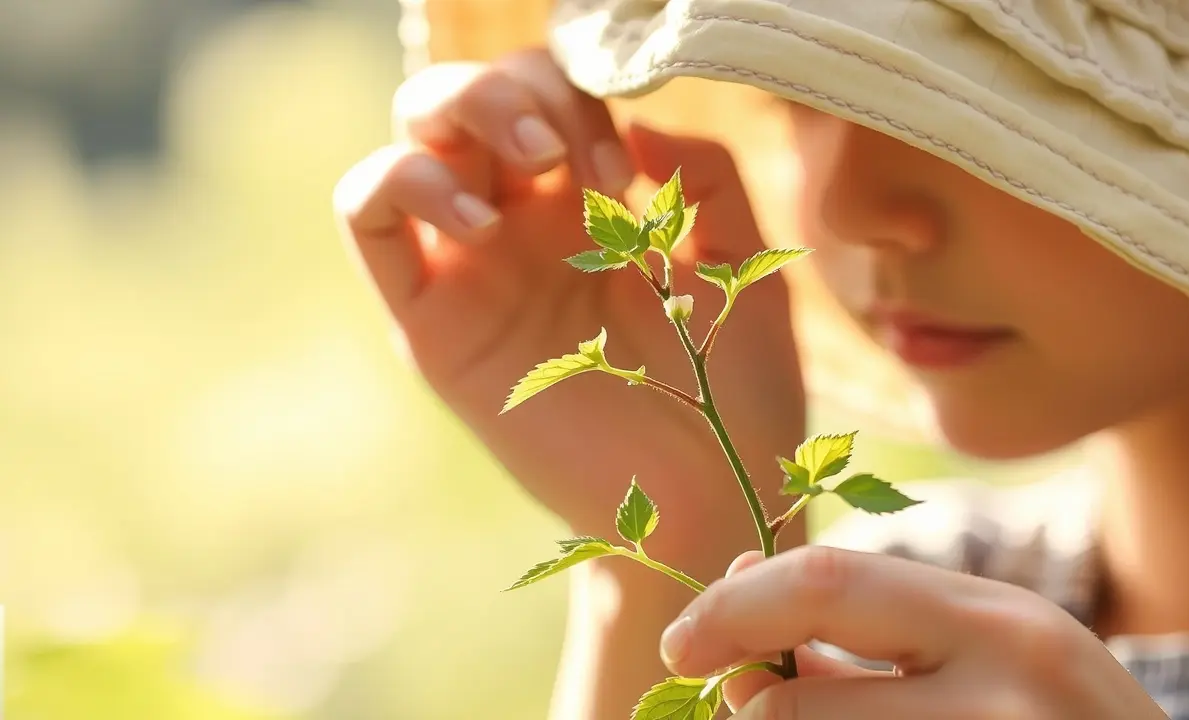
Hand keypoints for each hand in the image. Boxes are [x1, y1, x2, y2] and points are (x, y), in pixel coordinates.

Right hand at [333, 49, 804, 542]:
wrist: (704, 498)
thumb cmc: (733, 392)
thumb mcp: (743, 263)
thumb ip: (707, 177)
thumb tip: (638, 125)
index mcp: (586, 205)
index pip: (540, 93)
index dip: (577, 99)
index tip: (627, 171)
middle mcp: (519, 227)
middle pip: (464, 99)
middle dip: (510, 92)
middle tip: (567, 154)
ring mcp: (471, 272)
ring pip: (408, 141)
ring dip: (458, 116)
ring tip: (530, 168)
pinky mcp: (433, 325)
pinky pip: (368, 221)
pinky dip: (401, 185)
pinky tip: (478, 218)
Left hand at [659, 547, 1170, 718]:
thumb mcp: (987, 654)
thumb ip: (871, 623)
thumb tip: (739, 579)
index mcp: (1001, 623)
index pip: (826, 583)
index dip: (731, 608)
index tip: (681, 642)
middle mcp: (1006, 692)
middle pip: (802, 703)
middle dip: (748, 706)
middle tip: (727, 698)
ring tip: (820, 719)